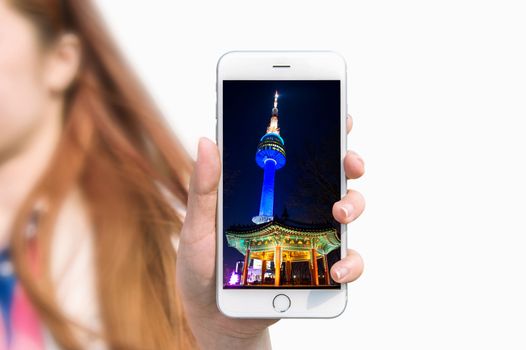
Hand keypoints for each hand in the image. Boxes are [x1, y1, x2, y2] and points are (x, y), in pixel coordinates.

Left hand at [176, 114, 364, 348]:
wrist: (215, 315)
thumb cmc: (202, 267)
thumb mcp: (197, 227)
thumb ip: (204, 189)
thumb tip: (206, 141)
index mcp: (264, 192)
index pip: (297, 155)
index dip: (323, 133)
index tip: (342, 117)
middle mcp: (292, 209)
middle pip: (331, 176)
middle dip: (349, 162)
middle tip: (350, 163)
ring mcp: (307, 236)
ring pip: (347, 210)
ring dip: (354, 205)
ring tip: (341, 214)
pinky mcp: (316, 269)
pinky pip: (347, 261)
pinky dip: (351, 263)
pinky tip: (338, 269)